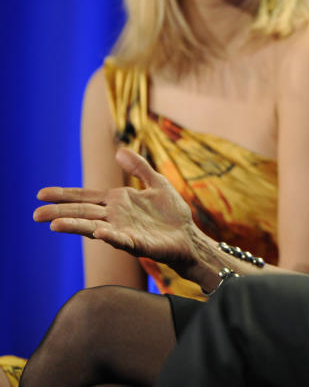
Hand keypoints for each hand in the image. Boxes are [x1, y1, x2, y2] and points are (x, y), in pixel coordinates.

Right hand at [34, 148, 198, 272]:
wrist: (188, 236)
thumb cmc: (171, 213)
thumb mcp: (156, 182)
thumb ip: (139, 167)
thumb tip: (119, 150)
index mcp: (117, 202)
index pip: (85, 197)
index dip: (64, 195)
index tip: (40, 193)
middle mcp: (115, 217)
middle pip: (82, 213)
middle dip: (59, 213)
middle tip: (35, 214)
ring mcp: (124, 231)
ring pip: (94, 228)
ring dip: (75, 226)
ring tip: (55, 225)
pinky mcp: (138, 243)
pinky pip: (121, 240)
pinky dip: (110, 236)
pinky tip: (99, 233)